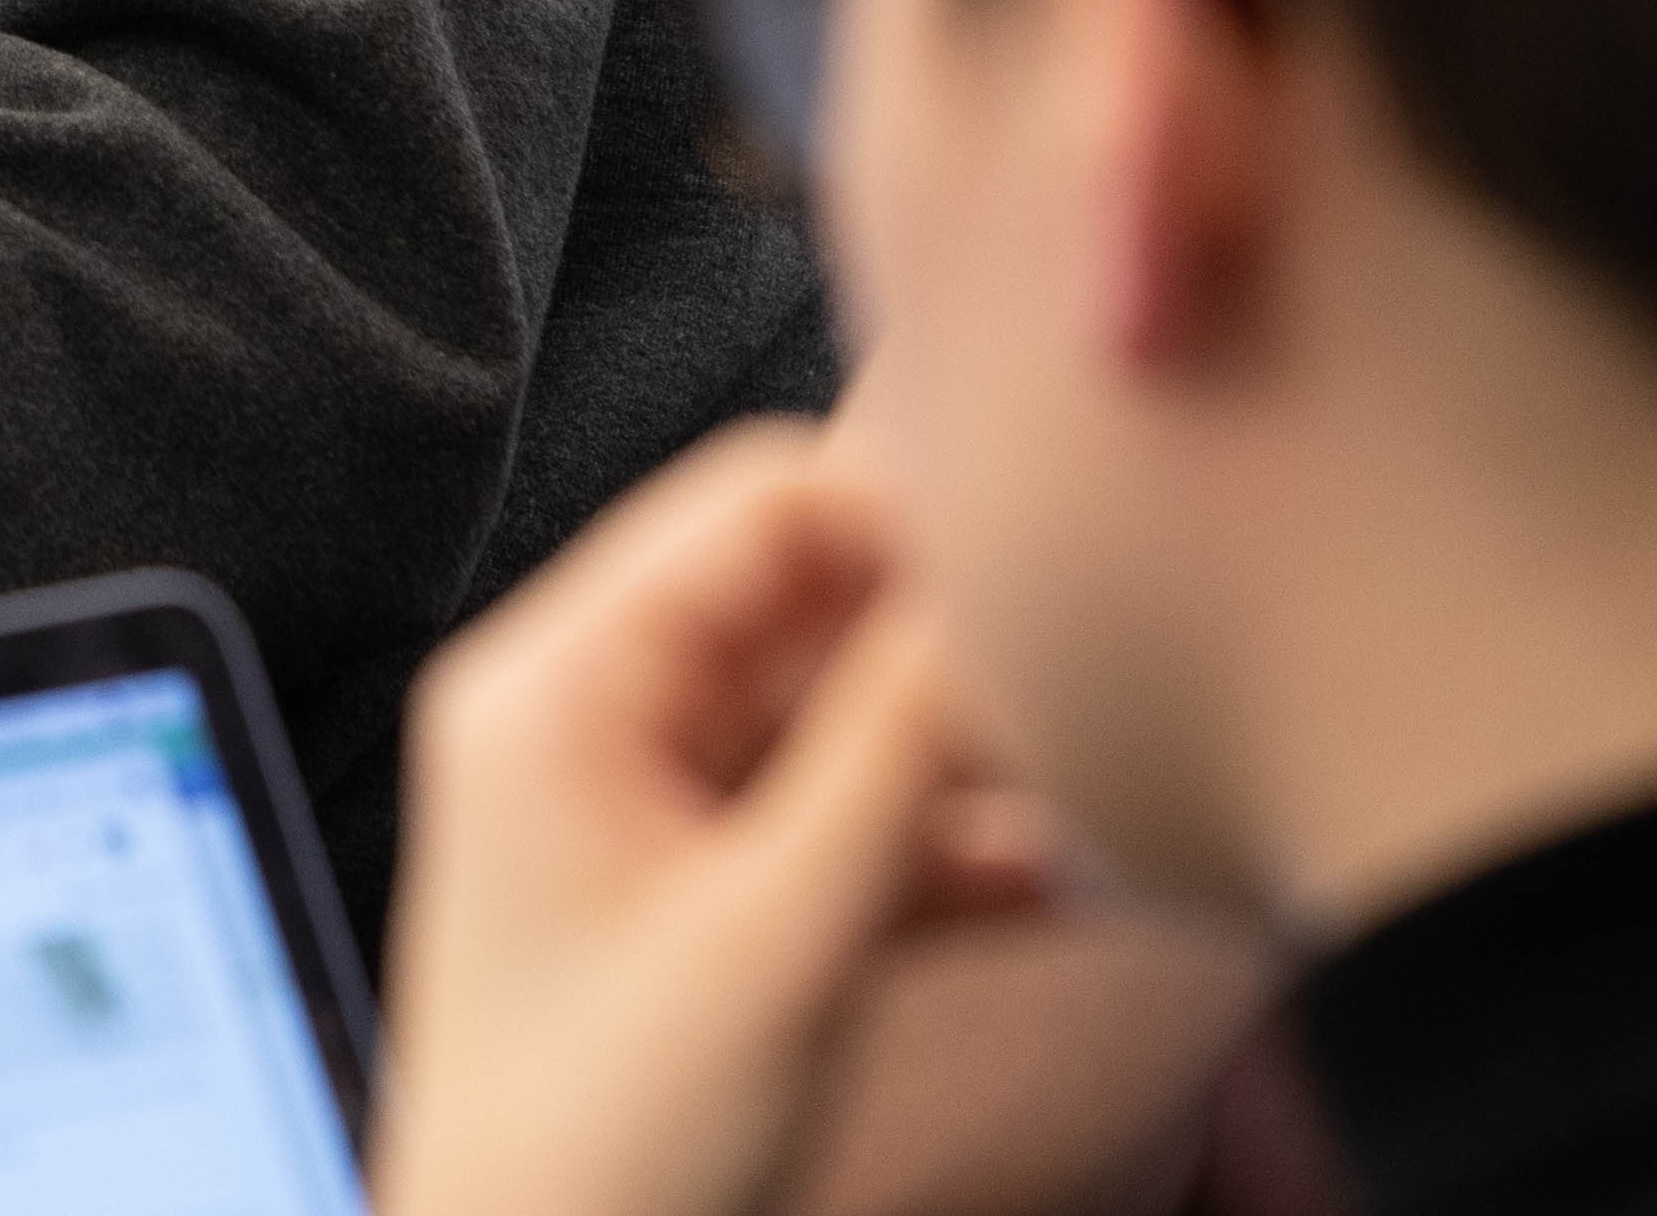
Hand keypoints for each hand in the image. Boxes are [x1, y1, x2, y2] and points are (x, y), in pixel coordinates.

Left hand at [373, 423, 1053, 1215]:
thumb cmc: (596, 1162)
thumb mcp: (773, 938)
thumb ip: (895, 755)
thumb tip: (1004, 598)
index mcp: (555, 689)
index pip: (755, 506)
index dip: (910, 515)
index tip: (1054, 563)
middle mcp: (593, 725)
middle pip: (814, 608)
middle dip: (955, 650)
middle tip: (1102, 687)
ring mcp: (654, 819)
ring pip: (849, 724)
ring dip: (972, 757)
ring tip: (1102, 791)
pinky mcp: (716, 910)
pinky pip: (852, 826)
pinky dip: (954, 848)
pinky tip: (1065, 879)